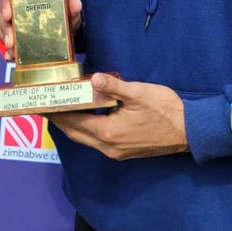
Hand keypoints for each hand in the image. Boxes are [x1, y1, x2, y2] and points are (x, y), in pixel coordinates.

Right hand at [0, 0, 82, 61]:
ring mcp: (9, 22)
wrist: (63, 31)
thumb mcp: (67, 10)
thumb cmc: (61, 15)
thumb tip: (76, 4)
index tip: (9, 15)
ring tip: (13, 50)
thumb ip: (71, 6)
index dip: (4, 2)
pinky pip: (3, 43)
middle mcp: (12, 7)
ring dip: (5, 39)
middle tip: (11, 40)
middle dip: (4, 27)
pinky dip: (7, 51)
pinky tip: (12, 57)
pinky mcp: (10, 37)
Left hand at [50, 73, 188, 159]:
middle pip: (75, 133)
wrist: (188, 131)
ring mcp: (116, 151)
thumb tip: (93, 78)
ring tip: (62, 108)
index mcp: (108, 132)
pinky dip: (86, 129)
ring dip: (72, 125)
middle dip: (59, 119)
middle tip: (46, 104)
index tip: (42, 103)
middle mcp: (108, 146)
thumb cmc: (165, 110)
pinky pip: (97, 140)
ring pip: (85, 138)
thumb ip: (113, 86)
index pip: (74, 121)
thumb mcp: (138, 92)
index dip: (57, 112)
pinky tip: (86, 116)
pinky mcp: (124, 151)